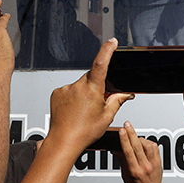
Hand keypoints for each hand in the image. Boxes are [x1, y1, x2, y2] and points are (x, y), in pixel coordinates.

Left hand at [48, 38, 133, 152]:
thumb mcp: (106, 116)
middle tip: (96, 104)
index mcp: (92, 89)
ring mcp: (66, 89)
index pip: (101, 63)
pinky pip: (69, 91)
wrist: (63, 140)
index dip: (107, 50)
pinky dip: (73, 98)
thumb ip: (117, 101)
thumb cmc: (84, 131)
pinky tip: (73, 110)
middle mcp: (78, 86)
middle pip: (91, 78)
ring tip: (82, 111)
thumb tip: (126, 94)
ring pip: (80, 85)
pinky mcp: (57, 93)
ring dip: (83, 94)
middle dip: (96, 87)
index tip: (112, 42)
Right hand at [118, 122, 165, 182]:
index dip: (124, 140)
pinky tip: (143, 142)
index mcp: (135, 171)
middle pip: (138, 146)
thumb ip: (122, 161)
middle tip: (127, 125)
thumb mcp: (125, 176)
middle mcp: (145, 166)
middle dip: (131, 133)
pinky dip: (148, 142)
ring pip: (147, 145)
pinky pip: (154, 147)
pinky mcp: (159, 161)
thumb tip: (116, 148)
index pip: (129, 152)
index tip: (121, 131)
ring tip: (134, 137)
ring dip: (140, 138)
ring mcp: (153, 163)